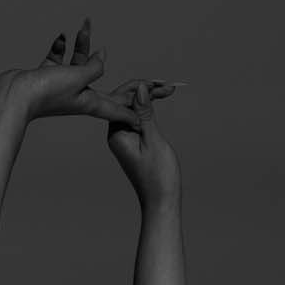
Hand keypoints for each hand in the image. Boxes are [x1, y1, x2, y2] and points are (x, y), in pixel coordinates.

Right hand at [5, 18, 175, 131]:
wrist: (13, 97)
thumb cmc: (45, 91)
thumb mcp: (77, 77)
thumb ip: (93, 66)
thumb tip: (102, 57)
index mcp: (90, 102)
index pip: (118, 108)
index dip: (134, 111)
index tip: (147, 117)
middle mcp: (78, 95)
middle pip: (104, 81)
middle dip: (121, 73)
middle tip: (141, 75)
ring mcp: (62, 86)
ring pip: (79, 63)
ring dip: (82, 44)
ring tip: (85, 24)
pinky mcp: (46, 77)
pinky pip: (59, 60)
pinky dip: (61, 48)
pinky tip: (62, 36)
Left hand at [105, 79, 181, 203]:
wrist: (160, 201)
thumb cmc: (158, 176)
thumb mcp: (153, 140)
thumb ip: (145, 113)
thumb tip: (139, 88)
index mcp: (115, 134)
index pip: (122, 100)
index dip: (141, 87)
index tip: (161, 84)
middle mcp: (115, 134)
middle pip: (126, 101)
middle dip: (145, 90)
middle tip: (168, 86)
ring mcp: (122, 137)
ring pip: (133, 107)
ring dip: (149, 97)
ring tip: (168, 89)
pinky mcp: (132, 140)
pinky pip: (137, 117)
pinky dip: (149, 109)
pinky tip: (160, 100)